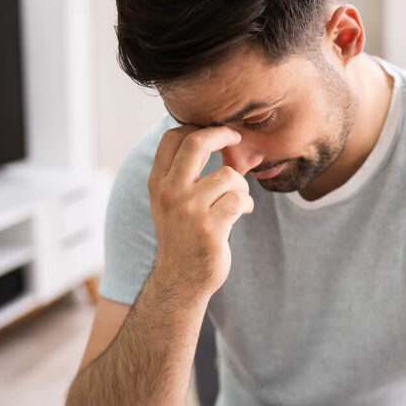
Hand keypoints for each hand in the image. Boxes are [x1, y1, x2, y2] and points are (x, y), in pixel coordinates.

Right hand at [147, 125, 253, 296]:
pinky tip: (243, 213)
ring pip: (229, 175)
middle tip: (237, 137)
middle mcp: (170, 193)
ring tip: (238, 200)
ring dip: (241, 186)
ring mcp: (189, 211)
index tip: (217, 131)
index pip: (172, 137)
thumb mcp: (170, 200)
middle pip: (197, 143)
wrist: (181, 279)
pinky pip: (240, 199)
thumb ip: (182, 171)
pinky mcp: (210, 229)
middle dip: (223, 134)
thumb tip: (210, 132)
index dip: (198, 126)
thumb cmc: (183, 233)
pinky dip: (247, 204)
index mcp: (158, 183)